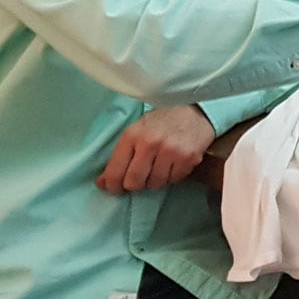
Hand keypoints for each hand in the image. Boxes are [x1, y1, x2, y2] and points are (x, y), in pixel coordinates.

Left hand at [97, 105, 217, 193]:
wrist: (196, 110)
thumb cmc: (162, 122)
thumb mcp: (136, 131)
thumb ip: (120, 156)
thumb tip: (102, 183)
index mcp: (132, 135)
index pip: (115, 171)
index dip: (112, 185)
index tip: (115, 188)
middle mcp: (149, 143)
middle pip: (134, 182)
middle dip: (136, 184)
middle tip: (141, 178)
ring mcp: (170, 151)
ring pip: (155, 184)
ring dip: (156, 180)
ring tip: (160, 166)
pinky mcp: (188, 157)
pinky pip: (174, 180)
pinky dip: (173, 176)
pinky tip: (174, 163)